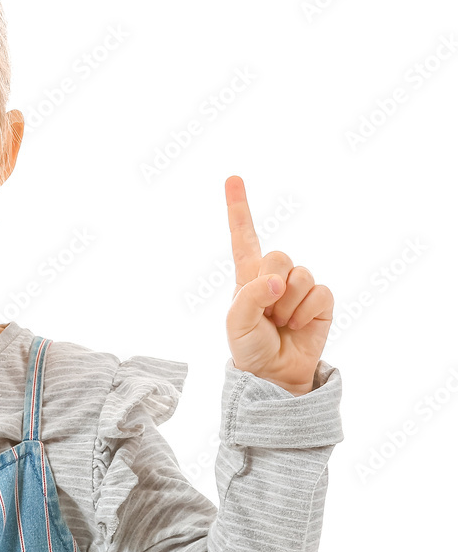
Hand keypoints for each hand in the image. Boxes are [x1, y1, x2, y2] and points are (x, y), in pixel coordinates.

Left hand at [225, 175, 333, 393]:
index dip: (238, 208)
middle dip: (272, 285)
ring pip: (300, 277)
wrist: (275, 373)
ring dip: (289, 306)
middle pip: (278, 257)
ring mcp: (299, 287)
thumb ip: (250, 298)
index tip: (232, 177)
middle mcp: (274, 276)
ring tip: (280, 323)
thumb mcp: (237, 324)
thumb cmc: (249, 346)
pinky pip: (319, 294)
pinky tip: (298, 326)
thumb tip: (276, 281)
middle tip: (267, 312)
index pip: (243, 236)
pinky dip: (307, 313)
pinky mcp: (320, 301)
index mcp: (247, 276)